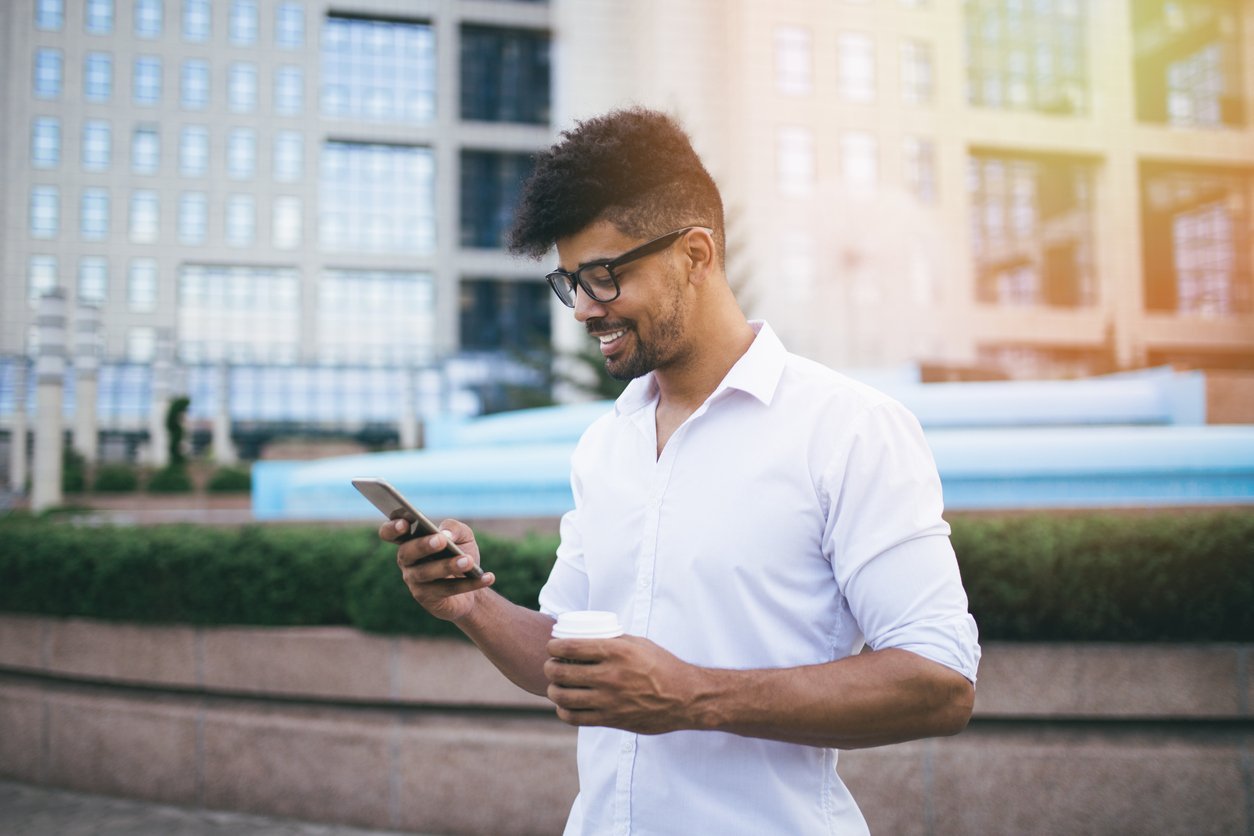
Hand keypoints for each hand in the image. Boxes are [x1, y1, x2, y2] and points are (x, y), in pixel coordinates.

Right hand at [380, 518, 493, 622]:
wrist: (473, 582)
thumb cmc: (460, 552)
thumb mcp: (463, 535)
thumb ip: (454, 528)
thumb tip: (445, 534)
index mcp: (409, 540)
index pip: (390, 533)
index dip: (392, 528)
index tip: (404, 523)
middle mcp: (407, 561)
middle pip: (407, 552)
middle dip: (423, 545)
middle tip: (441, 541)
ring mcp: (414, 581)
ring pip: (428, 573)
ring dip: (448, 566)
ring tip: (469, 562)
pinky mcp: (428, 599)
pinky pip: (448, 589)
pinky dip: (471, 584)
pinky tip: (488, 577)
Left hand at [544, 636, 707, 734]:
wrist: (685, 698)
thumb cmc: (663, 666)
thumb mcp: (639, 644)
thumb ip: (613, 640)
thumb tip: (589, 635)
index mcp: (616, 652)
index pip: (571, 647)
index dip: (554, 646)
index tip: (552, 646)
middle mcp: (610, 676)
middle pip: (561, 672)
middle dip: (550, 667)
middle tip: (551, 665)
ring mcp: (609, 700)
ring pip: (563, 696)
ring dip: (553, 690)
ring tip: (555, 686)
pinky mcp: (610, 720)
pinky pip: (575, 717)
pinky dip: (564, 710)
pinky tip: (565, 705)